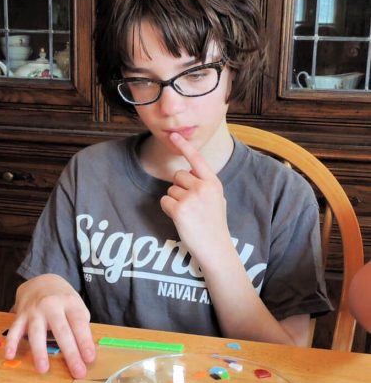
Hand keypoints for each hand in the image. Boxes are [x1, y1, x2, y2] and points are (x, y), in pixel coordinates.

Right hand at [4, 274, 95, 377]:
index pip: (79, 323)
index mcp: (70, 302)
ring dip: (40, 351)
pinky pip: (14, 329)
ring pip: (37, 332)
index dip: (85, 341)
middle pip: (62, 330)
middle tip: (77, 372)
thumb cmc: (63, 299)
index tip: (89, 359)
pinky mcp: (21, 314)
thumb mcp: (77, 304)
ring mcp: (35, 310)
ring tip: (43, 369)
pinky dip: (11, 342)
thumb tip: (85, 350)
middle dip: (70, 353)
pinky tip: (10, 355)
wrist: (41, 280)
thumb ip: (81, 325)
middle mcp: (52, 305)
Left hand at [160, 132, 230, 265]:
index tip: (173, 135)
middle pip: (178, 176)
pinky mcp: (179, 210)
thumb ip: (204, 184)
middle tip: (191, 205)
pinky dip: (168, 209)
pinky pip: (164, 201)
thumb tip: (187, 173)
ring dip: (174, 201)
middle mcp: (203, 188)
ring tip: (188, 215)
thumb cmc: (214, 224)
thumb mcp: (217, 199)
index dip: (184, 146)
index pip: (197, 160)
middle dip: (179, 188)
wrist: (215, 247)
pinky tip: (180, 219)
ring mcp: (191, 199)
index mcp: (214, 183)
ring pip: (170, 189)